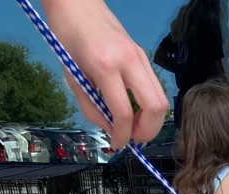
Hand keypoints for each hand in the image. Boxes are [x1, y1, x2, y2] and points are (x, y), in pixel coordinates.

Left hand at [40, 0, 167, 147]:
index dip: (122, 135)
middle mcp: (129, 61)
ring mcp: (141, 57)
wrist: (76, 3)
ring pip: (161, 100)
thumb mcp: (72, 76)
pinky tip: (135, 110)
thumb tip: (110, 131)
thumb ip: (91, 107)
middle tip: (132, 138)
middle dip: (147, 131)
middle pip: (155, 107)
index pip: (123, 111)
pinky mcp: (144, 56)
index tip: (117, 144)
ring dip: (151, 120)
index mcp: (105, 65)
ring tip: (133, 126)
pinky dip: (149, 107)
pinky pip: (155, 89)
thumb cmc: (67, 37)